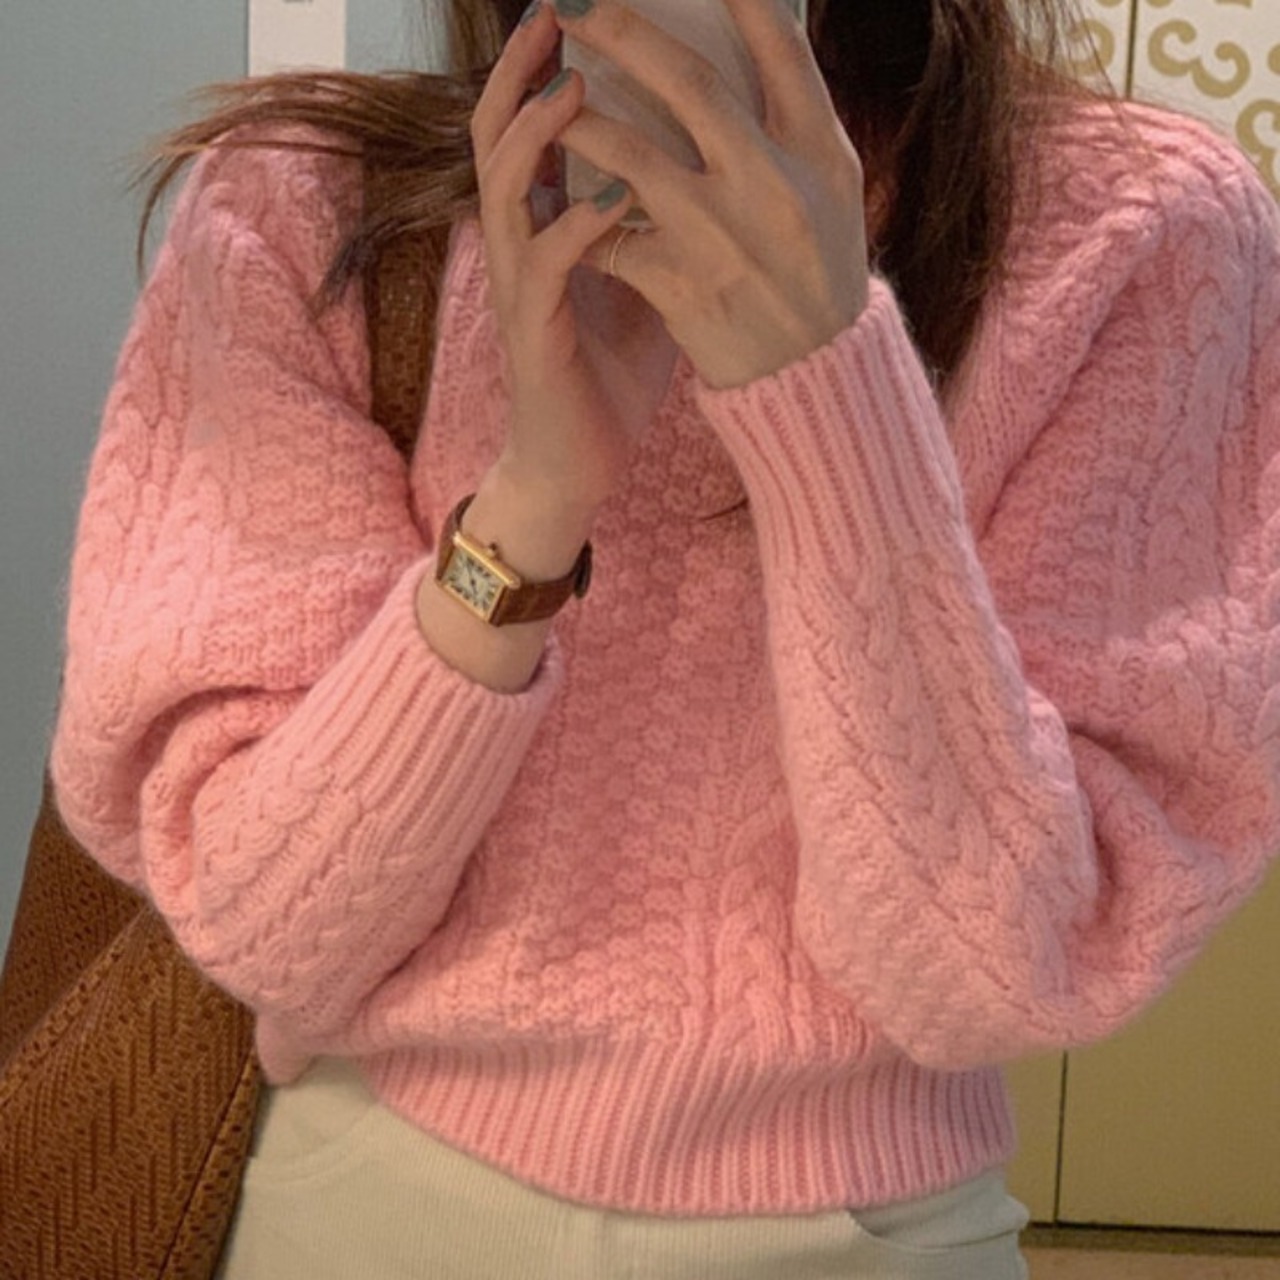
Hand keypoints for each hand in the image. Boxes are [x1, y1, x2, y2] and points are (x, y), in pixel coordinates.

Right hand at [470, 2, 679, 511]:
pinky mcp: (532, 333)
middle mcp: (518, 248)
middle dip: (518, 76)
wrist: (582, 463)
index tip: (571, 19)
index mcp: (542, 230)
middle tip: (550, 17)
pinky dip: (576, 227)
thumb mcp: (645, 283)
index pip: (526, 133)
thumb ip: (656, 226)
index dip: (539, 72)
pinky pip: (544, 267)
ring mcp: (519, 289)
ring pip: (503, 193)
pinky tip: (616, 199)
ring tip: (575, 87)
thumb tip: (712, 172)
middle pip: (494, 140)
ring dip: (536, 137)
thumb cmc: (611, 375)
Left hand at [550, 0, 869, 390]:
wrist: (815, 379)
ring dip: (579, 119)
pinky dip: (584, 215)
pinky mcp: (682, 286)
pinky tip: (562, 196)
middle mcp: (772, 185)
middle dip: (624, 30)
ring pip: (631, 154)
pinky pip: (613, 237)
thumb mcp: (835, 191)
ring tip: (548, 97)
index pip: (779, 49)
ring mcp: (723, 237)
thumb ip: (798, 123)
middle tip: (574, 1)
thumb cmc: (824, 276)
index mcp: (820, 152)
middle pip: (690, 83)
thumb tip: (764, 40)